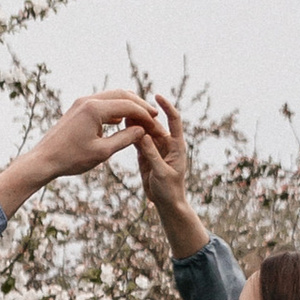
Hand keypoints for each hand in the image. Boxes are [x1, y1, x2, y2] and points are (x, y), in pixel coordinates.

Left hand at [0, 89, 165, 217]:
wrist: (43, 159)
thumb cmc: (71, 158)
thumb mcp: (102, 152)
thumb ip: (125, 139)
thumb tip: (143, 130)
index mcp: (95, 109)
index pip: (128, 106)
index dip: (145, 115)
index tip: (156, 123)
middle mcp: (88, 100)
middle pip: (122, 95)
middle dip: (140, 105)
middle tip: (154, 116)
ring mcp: (82, 103)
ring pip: (112, 97)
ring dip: (128, 105)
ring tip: (142, 117)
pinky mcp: (78, 108)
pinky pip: (102, 103)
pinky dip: (116, 109)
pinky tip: (123, 120)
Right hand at [133, 93, 209, 255]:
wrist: (166, 203)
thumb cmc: (170, 189)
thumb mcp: (162, 172)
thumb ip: (152, 154)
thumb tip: (142, 135)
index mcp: (177, 145)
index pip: (174, 120)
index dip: (167, 107)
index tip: (156, 96)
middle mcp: (167, 144)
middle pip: (154, 124)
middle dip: (143, 114)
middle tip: (130, 105)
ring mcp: (155, 148)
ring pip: (144, 131)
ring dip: (135, 122)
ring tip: (122, 111)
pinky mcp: (146, 155)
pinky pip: (138, 141)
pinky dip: (131, 134)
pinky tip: (122, 125)